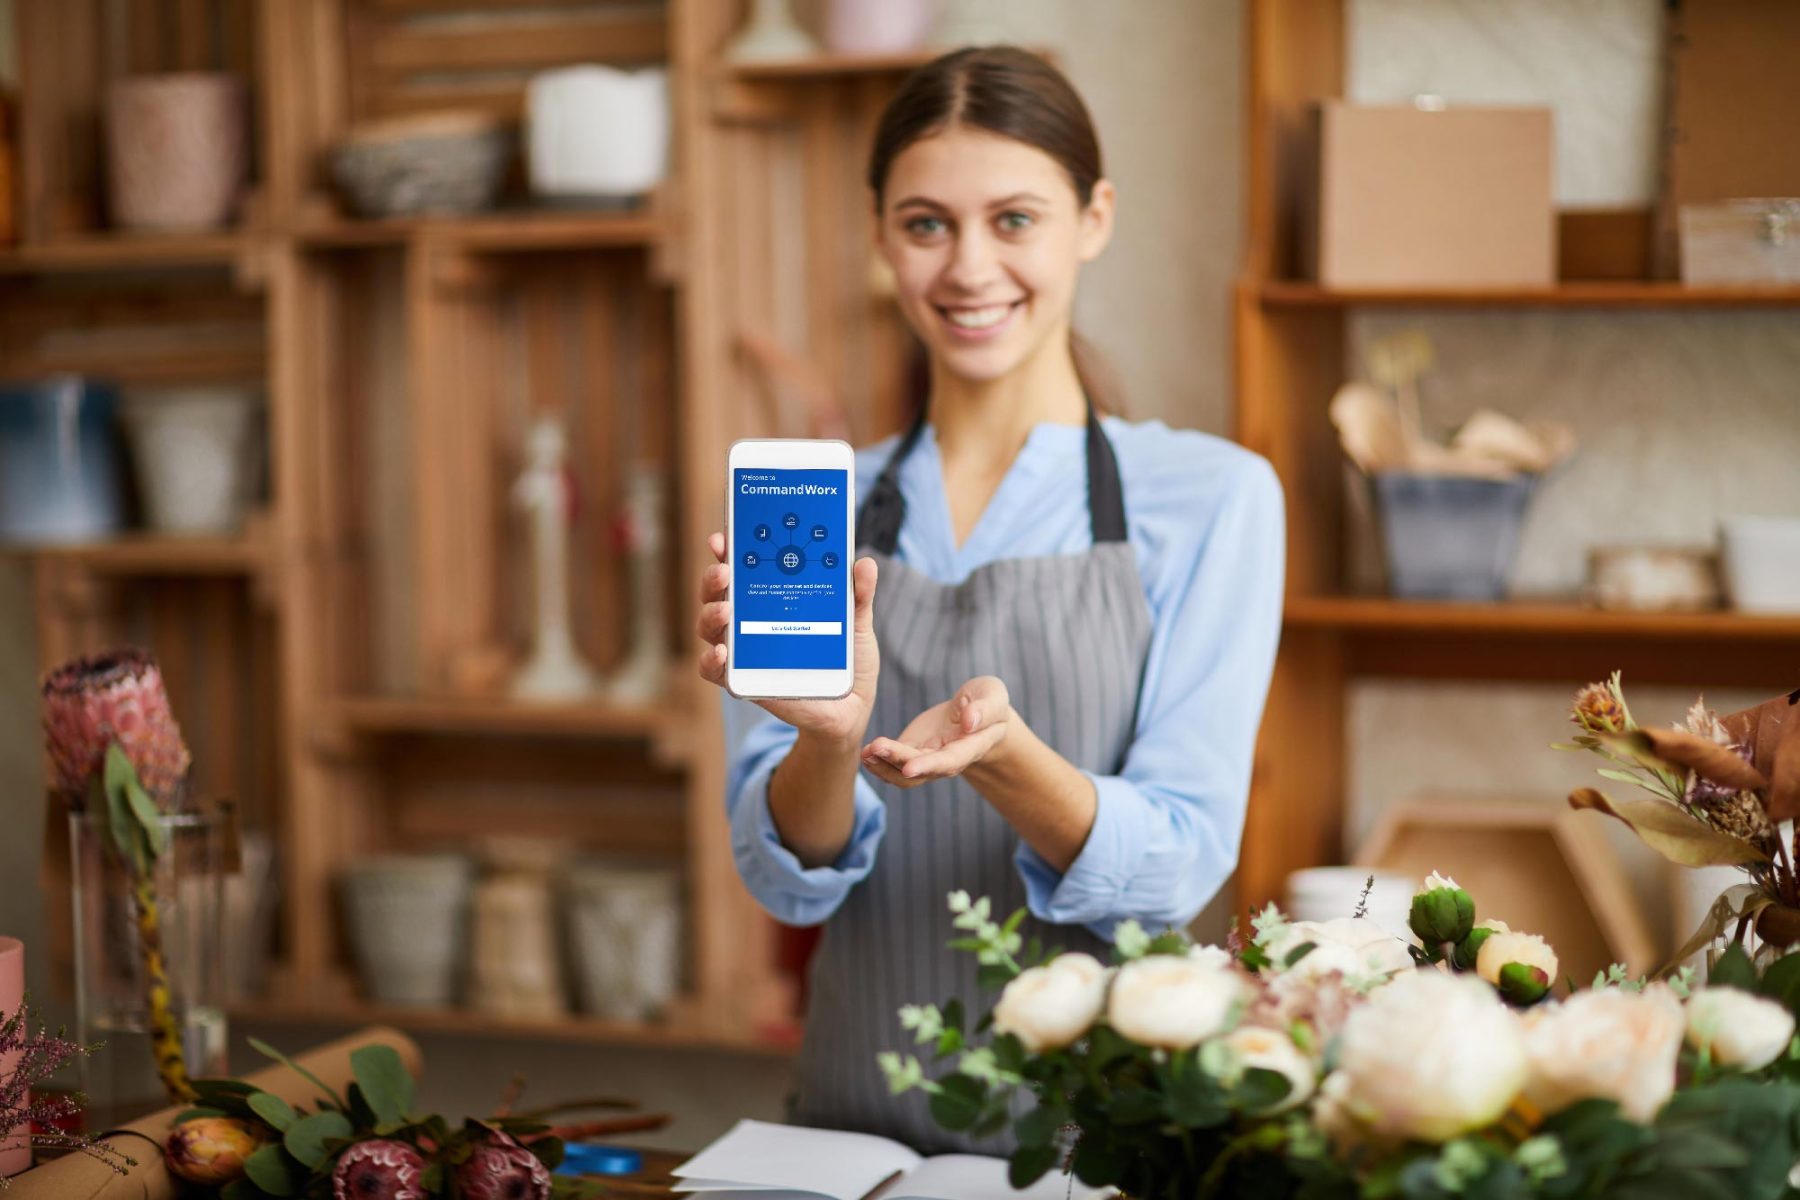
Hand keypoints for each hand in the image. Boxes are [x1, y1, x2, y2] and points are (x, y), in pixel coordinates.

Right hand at [695, 532, 880, 748]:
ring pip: (711, 627)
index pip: (742, 567)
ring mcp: (744, 651)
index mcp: (771, 598)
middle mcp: (750, 620)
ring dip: (711, 614)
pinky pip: (715, 671)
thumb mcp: (856, 622)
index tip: (725, 536)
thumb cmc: (847, 658)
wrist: (852, 707)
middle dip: (715, 577)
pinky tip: (722, 652)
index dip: (728, 549)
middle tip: (726, 570)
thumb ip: (859, 594)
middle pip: (718, 592)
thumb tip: (865, 564)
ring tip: (726, 610)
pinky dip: (711, 661)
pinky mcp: (745, 681)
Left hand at [860, 676, 1011, 788]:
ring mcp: (928, 758)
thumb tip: (970, 721)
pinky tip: (864, 752)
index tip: (909, 768)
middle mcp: (947, 759)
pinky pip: (894, 763)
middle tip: (876, 748)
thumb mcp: (994, 697)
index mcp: (971, 747)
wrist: (976, 713)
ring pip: (904, 773)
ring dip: (883, 766)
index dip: (929, 766)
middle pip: (922, 769)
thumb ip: (986, 709)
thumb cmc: (988, 702)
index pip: (950, 760)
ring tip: (866, 752)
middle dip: (897, 761)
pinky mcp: (912, 751)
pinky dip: (879, 760)